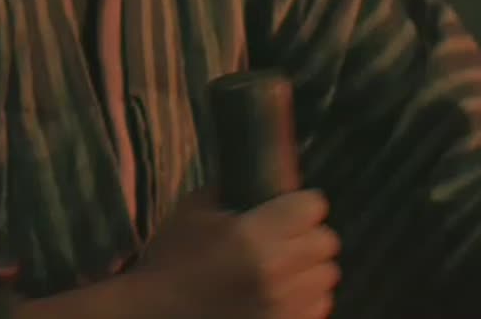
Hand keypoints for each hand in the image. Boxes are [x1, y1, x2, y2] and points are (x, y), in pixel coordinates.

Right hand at [125, 189, 340, 318]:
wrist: (153, 315)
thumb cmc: (170, 262)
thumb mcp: (192, 212)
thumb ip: (228, 192)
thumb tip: (255, 177)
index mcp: (253, 236)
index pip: (313, 206)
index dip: (302, 205)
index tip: (292, 210)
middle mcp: (274, 271)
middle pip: (327, 242)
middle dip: (309, 237)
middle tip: (289, 241)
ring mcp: (282, 306)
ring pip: (327, 278)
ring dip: (310, 271)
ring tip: (287, 271)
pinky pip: (319, 309)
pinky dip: (307, 301)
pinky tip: (284, 297)